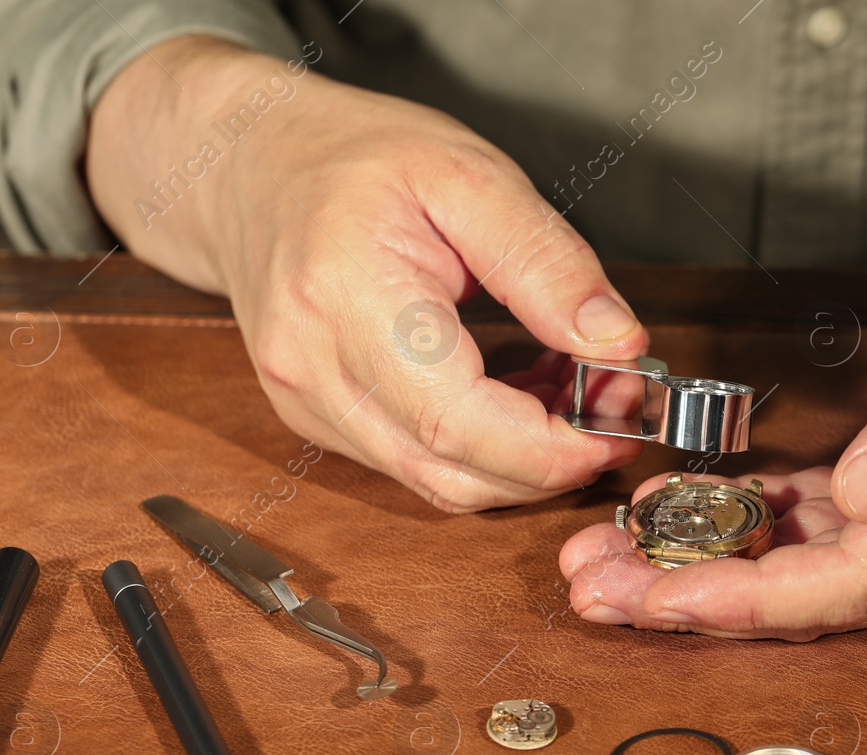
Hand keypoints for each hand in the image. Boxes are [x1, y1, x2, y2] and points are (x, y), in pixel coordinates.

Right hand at [88, 37, 647, 511]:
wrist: (246, 162)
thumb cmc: (351, 157)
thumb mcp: (468, 174)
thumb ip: (545, 262)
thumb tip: (617, 343)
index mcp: (345, 296)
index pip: (456, 420)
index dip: (549, 446)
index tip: (620, 420)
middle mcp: (312, 369)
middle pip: (449, 474)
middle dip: (551, 461)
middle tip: (616, 402)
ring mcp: (306, 405)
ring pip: (436, 484)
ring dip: (521, 460)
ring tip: (571, 388)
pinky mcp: (315, 422)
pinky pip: (415, 466)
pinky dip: (482, 450)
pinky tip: (516, 393)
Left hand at [562, 122, 866, 638]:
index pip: (858, 581)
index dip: (756, 599)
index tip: (667, 599)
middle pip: (816, 596)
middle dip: (700, 599)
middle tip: (596, 592)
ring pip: (805, 570)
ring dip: (706, 572)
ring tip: (608, 566)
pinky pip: (818, 527)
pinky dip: (746, 528)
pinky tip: (681, 521)